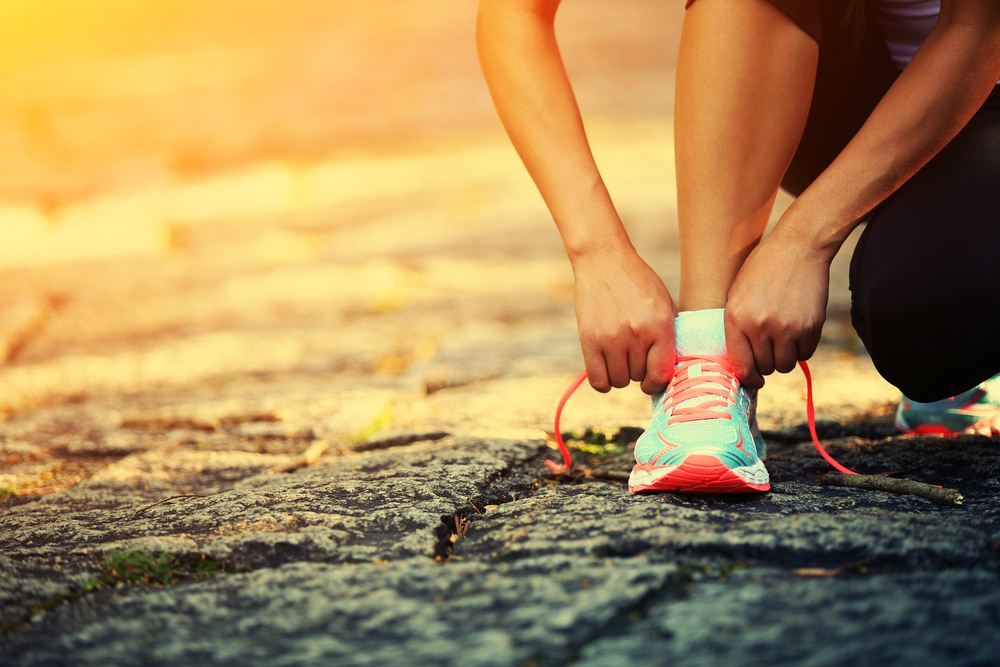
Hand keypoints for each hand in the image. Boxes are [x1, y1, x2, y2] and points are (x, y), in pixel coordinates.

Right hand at [572, 248, 676, 394]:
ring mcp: (612, 338)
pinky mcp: (589, 339)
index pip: (661, 374)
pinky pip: (598, 380)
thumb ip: (670, 336)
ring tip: (620, 357)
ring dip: (620, 374)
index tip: (651, 380)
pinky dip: (603, 382)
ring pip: (619, 380)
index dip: (657, 382)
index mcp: (661, 325)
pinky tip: (606, 370)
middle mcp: (638, 334)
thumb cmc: (638, 283)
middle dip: (637, 370)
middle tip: (633, 355)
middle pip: (638, 377)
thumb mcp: (665, 304)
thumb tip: (671, 372)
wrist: (604, 260)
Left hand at [724, 225, 831, 388]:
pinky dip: (802, 348)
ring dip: (784, 357)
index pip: (741, 365)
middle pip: (765, 368)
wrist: (798, 246)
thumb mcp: (737, 295)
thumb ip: (737, 327)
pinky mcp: (810, 326)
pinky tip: (798, 329)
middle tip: (769, 349)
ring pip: (786, 365)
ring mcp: (786, 328)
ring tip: (783, 338)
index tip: (753, 380)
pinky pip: (806, 353)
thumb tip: (741, 364)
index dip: (748, 378)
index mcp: (736, 318)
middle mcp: (760, 326)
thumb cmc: (763, 269)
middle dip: (766, 363)